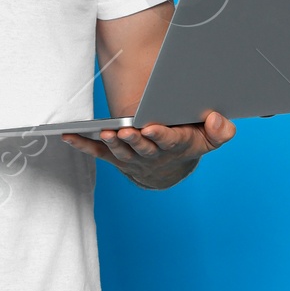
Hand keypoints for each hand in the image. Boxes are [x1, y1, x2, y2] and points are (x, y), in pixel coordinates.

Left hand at [61, 110, 235, 188]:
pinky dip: (81, 144)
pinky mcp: (114, 157)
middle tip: (125, 132)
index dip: (160, 135)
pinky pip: (96, 152)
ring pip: (120, 151)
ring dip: (111, 143)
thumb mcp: (210, 139)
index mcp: (175, 145)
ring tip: (104, 133)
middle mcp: (152, 154)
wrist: (169, 170)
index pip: (169, 140)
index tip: (152, 128)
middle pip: (142, 147)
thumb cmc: (189, 144)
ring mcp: (132, 157)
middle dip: (133, 140)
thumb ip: (220, 130)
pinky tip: (68, 135)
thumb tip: (217, 120)